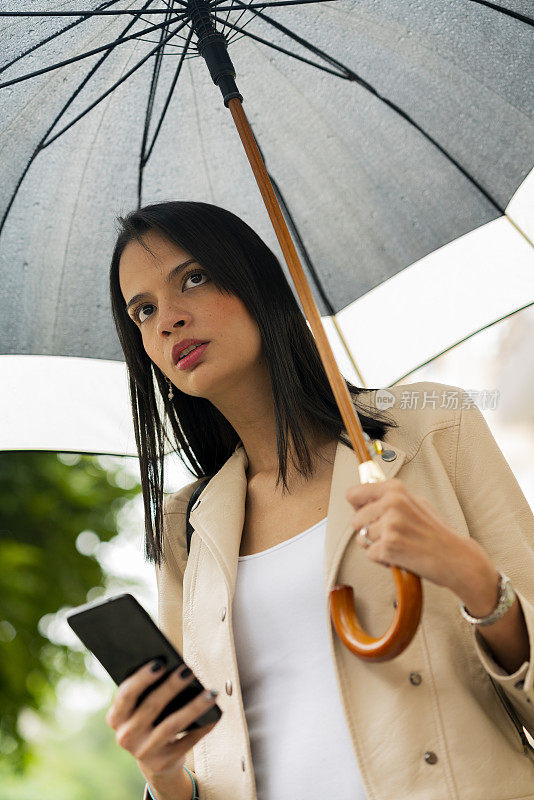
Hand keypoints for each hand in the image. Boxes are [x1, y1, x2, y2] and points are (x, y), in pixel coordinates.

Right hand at [105, 660, 220, 786]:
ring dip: (194, 707)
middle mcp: (126, 736)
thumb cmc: (150, 720)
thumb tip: (175, 668)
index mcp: (116, 717)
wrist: (155, 761)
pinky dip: (203, 727)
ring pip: (172, 725)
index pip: (126, 695)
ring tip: (211, 692)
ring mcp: (143, 752)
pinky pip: (187, 742)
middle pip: (151, 707)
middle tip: (189, 670)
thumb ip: (147, 691)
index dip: (142, 678)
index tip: (161, 662)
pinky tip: (216, 715)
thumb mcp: (140, 709)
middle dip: (171, 686)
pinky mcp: (163, 763)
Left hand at [345, 477, 494, 590]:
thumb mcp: (414, 502)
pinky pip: (370, 554)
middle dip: (368, 530)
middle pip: (355, 520)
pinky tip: (400, 555)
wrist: (455, 557)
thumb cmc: (435, 532)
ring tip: (398, 544)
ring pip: (362, 538)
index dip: (357, 507)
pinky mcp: (389, 546)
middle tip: (391, 534)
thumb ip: (389, 498)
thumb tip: (361, 495)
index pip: (353, 494)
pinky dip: (383, 559)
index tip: (365, 513)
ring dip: (376, 546)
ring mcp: (390, 525)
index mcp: (395, 490)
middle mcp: (391, 503)